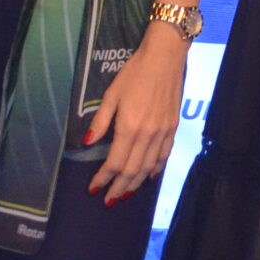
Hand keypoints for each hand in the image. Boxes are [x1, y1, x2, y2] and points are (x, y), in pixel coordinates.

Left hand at [85, 27, 186, 205]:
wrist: (165, 59)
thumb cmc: (134, 73)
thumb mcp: (111, 94)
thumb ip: (100, 122)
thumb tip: (86, 142)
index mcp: (129, 127)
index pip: (114, 162)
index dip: (103, 178)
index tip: (94, 189)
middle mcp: (147, 135)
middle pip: (132, 170)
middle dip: (119, 188)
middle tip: (109, 201)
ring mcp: (162, 133)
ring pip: (148, 167)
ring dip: (136, 184)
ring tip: (125, 194)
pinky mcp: (173, 128)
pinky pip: (164, 156)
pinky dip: (155, 170)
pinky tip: (148, 177)